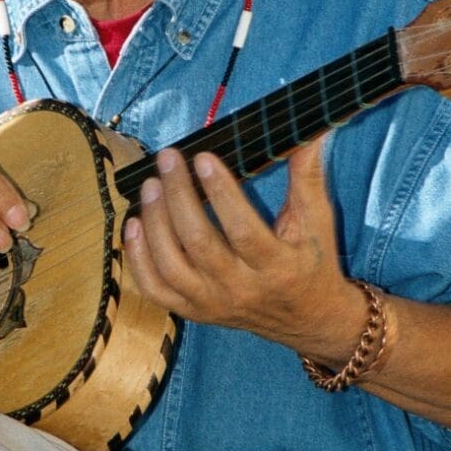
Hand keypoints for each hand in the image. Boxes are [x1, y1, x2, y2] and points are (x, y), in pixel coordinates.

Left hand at [122, 141, 365, 359]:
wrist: (307, 319)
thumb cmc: (312, 261)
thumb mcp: (317, 220)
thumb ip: (308, 175)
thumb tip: (310, 130)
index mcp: (277, 267)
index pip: (242, 230)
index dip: (221, 192)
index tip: (203, 157)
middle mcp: (241, 290)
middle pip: (199, 243)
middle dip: (178, 196)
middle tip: (168, 159)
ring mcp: (213, 304)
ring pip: (170, 266)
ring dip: (155, 222)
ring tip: (150, 185)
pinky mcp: (193, 311)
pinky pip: (154, 288)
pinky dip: (137, 257)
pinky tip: (133, 224)